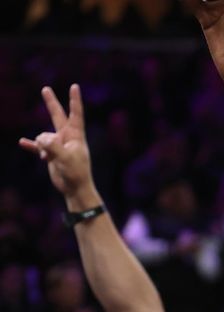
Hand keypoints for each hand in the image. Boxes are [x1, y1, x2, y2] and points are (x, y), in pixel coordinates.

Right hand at [19, 85, 94, 203]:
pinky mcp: (50, 154)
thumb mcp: (65, 158)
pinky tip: (22, 142)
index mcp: (76, 136)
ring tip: (48, 157)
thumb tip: (39, 138)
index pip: (75, 114)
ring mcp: (58, 145)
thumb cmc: (75, 173)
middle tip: (45, 89)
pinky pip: (37, 147)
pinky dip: (30, 145)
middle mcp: (67, 138)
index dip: (74, 100)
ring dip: (41, 146)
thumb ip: (53, 146)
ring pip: (42, 137)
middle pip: (57, 116)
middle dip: (51, 103)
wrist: (74, 188)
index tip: (74, 86)